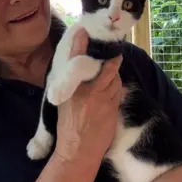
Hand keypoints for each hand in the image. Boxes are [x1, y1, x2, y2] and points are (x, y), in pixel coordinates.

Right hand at [54, 27, 122, 164]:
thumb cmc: (68, 128)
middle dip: (110, 57)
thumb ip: (71, 87)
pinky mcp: (113, 107)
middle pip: (105, 67)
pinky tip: (113, 86)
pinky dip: (116, 85)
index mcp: (72, 89)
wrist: (79, 150)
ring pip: (115, 78)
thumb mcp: (63, 103)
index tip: (82, 30)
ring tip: (112, 68)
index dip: (79, 43)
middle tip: (111, 50)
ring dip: (114, 72)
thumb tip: (77, 73)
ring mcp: (104, 100)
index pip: (76, 61)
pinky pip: (118, 91)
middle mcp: (89, 91)